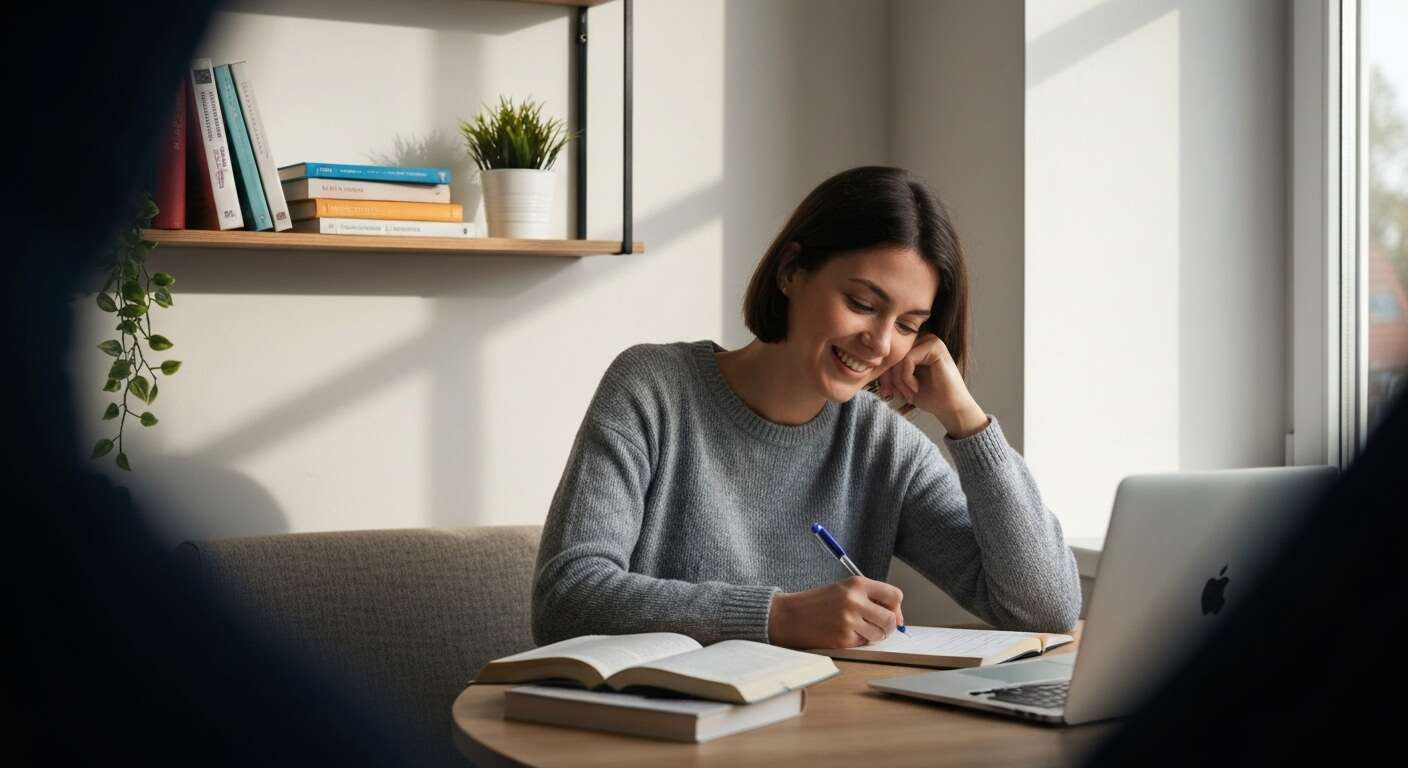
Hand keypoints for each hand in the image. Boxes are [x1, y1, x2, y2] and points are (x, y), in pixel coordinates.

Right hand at [767, 576, 904, 648]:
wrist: (790, 616)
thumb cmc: (818, 603)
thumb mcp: (844, 589)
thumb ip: (870, 597)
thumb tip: (897, 618)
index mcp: (857, 584)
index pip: (895, 595)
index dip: (896, 607)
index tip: (892, 613)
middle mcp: (855, 601)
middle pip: (891, 619)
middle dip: (889, 626)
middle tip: (880, 627)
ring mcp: (849, 621)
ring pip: (880, 634)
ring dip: (874, 635)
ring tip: (859, 629)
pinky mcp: (843, 639)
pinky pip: (863, 643)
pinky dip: (858, 641)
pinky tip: (843, 633)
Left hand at [875, 333, 988, 437]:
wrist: (950, 408)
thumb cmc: (928, 395)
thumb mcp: (901, 381)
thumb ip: (888, 370)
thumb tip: (866, 364)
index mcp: (914, 344)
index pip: (888, 353)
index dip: (882, 372)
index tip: (885, 392)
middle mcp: (922, 338)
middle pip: (891, 353)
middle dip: (888, 376)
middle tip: (890, 393)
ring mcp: (930, 340)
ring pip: (898, 356)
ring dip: (898, 379)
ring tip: (908, 393)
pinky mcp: (935, 347)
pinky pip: (907, 359)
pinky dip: (906, 377)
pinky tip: (915, 388)